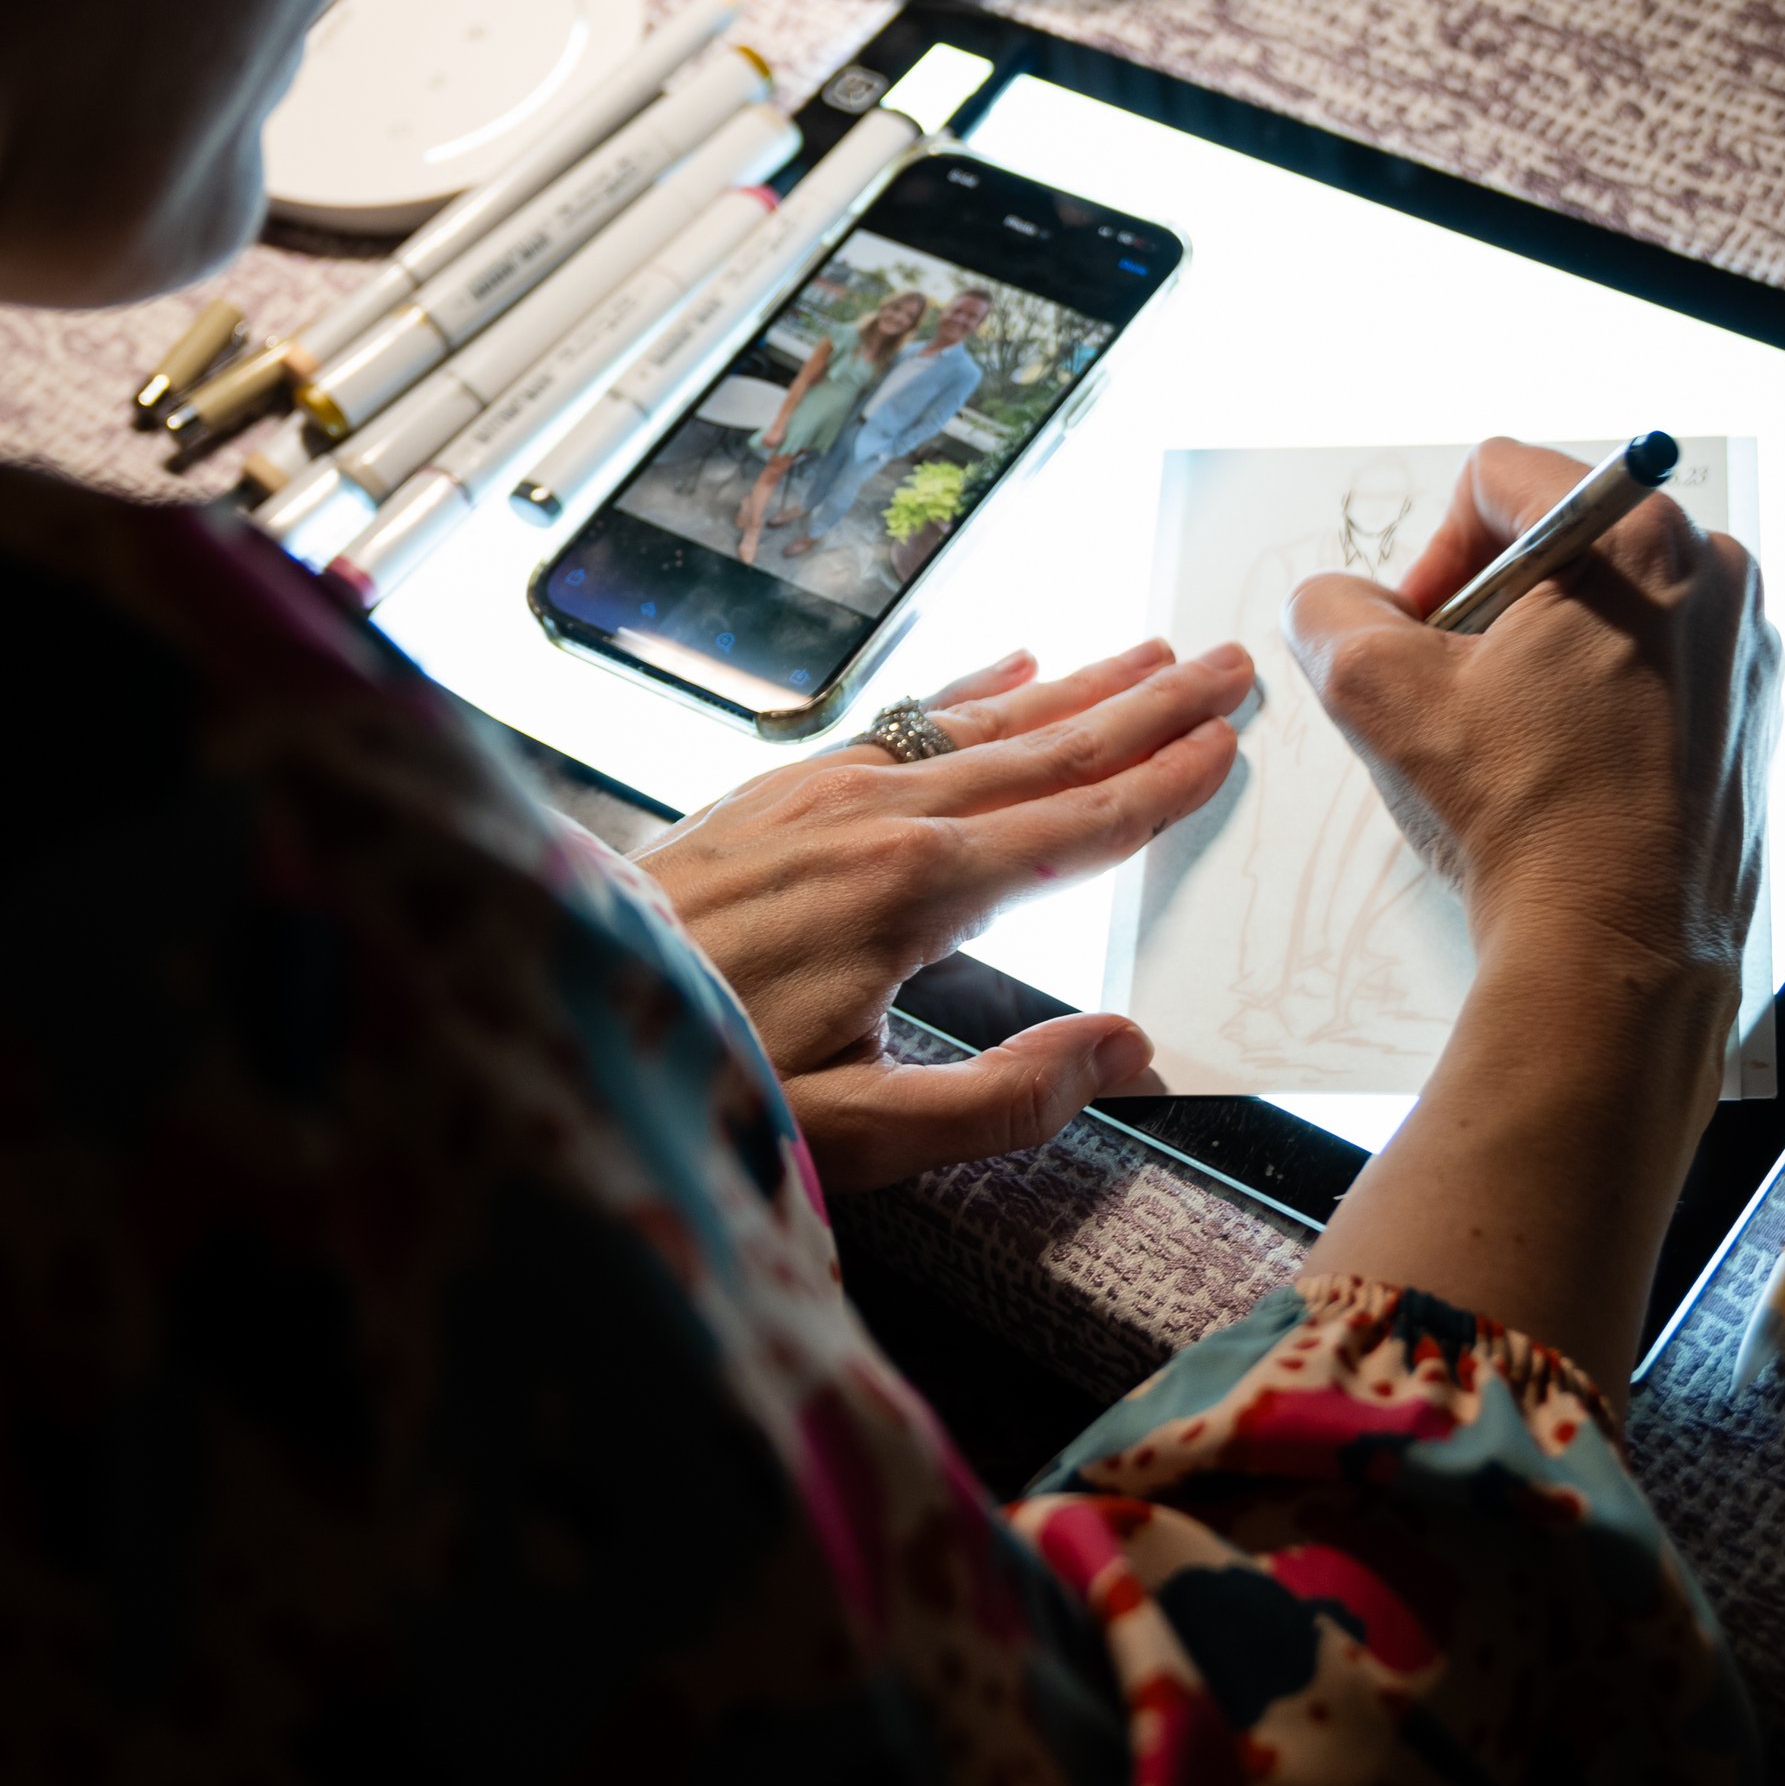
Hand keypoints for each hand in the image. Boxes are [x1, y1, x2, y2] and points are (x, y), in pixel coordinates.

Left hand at [638, 638, 1246, 1189]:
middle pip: (1046, 752)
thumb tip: (1125, 1049)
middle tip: (1229, 665)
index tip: (1230, 746)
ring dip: (1076, 685)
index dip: (1161, 790)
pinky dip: (969, 686)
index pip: (1076, 829)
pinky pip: (900, 717)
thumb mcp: (858, 1132)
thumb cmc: (707, 1081)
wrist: (554, 1001)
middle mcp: (882, 815)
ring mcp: (826, 787)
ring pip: (979, 722)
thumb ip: (1002, 1099)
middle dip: (1146, 710)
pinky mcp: (777, 784)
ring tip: (1150, 652)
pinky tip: (1013, 659)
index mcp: (918, 893)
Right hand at [1285, 438, 1776, 1002]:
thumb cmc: (1527, 820)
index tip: (1420, 633)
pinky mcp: (1752, 719)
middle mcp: (1713, 577)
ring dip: (1542, 657)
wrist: (1618, 950)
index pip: (1499, 479)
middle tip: (1459, 692)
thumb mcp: (1379, 691)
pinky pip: (1654, 669)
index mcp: (1639, 537)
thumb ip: (1330, 612)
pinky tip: (1565, 772)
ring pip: (1606, 609)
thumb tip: (1333, 603)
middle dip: (1490, 608)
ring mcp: (1743, 652)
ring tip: (1512, 743)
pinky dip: (1599, 701)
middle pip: (1559, 544)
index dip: (1434, 551)